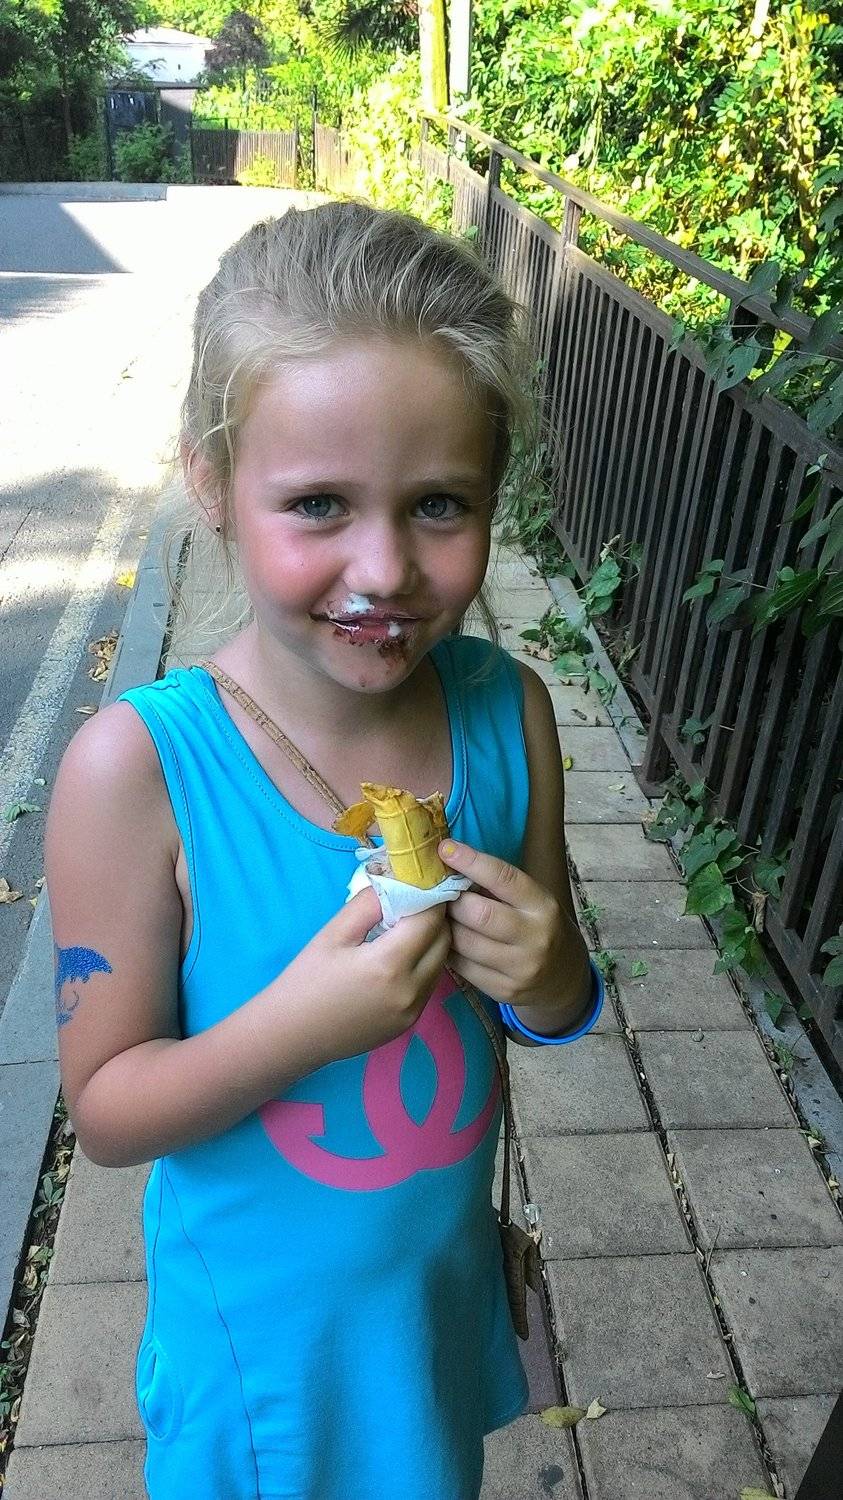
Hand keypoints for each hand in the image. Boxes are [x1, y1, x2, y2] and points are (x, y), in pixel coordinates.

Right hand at [282, 885, 451, 1063]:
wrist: (292, 1034)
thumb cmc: (307, 979)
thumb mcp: (334, 933)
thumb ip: (370, 903)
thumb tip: (398, 882)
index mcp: (390, 964)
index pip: (430, 918)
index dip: (428, 896)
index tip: (418, 883)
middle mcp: (411, 990)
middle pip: (444, 940)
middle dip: (434, 916)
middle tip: (412, 902)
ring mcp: (414, 1010)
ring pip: (441, 962)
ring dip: (431, 941)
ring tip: (403, 929)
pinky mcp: (410, 1022)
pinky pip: (429, 983)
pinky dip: (423, 963)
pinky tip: (397, 957)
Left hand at [437, 840, 562, 1005]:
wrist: (563, 977)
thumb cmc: (538, 926)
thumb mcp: (532, 900)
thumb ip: (498, 886)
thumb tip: (452, 859)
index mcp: (543, 906)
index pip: (504, 878)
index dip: (471, 861)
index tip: (445, 849)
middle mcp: (535, 937)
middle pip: (478, 913)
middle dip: (452, 899)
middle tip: (440, 892)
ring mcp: (520, 968)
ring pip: (464, 942)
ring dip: (445, 925)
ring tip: (440, 915)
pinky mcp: (503, 990)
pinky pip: (461, 966)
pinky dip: (448, 949)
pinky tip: (447, 939)